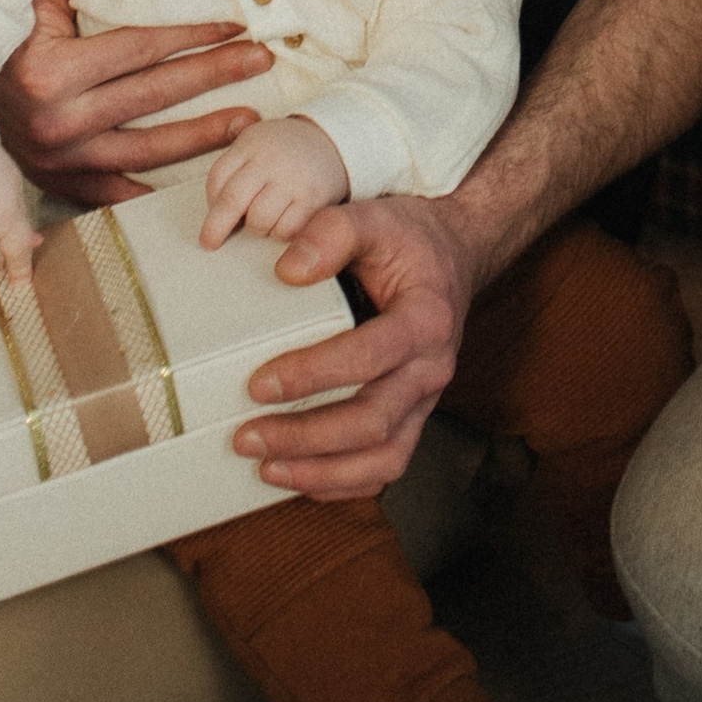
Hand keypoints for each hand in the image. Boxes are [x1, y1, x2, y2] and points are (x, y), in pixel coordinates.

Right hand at [0, 0, 272, 208]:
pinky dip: (160, 189)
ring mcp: (61, 161)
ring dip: (204, 136)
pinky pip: (120, 193)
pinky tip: (202, 179)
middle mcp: (58, 121)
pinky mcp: (62, 188)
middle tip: (262, 61)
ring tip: (250, 120)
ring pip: (147, 151)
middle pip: (154, 96)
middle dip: (214, 77)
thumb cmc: (5, 41)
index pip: (139, 49)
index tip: (233, 26)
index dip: (189, 35)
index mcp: (51, 70)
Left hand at [201, 115, 348, 247]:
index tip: (209, 219)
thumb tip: (212, 205)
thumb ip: (235, 165)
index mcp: (251, 143)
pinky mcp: (313, 198)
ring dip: (257, 228)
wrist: (334, 141)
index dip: (211, 202)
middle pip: (232, 200)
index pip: (218, 178)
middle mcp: (270, 159)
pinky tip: (284, 223)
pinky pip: (285, 230)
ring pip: (258, 221)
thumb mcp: (258, 143)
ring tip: (264, 221)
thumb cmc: (287, 151)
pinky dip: (280, 233)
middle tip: (210, 242)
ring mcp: (292, 178)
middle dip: (216, 228)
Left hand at [233, 191, 485, 500]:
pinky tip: (298, 477)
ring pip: (383, 459)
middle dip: (306, 437)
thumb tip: (287, 270)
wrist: (454, 256)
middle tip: (247, 437)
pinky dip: (343, 483)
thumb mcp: (374, 218)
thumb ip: (332, 232)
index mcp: (426, 319)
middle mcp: (433, 368)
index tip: (258, 384)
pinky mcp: (413, 417)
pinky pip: (386, 468)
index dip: (313, 376)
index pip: (369, 358)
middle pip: (373, 422)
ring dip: (322, 471)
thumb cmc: (410, 240)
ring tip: (265, 468)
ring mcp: (426, 399)